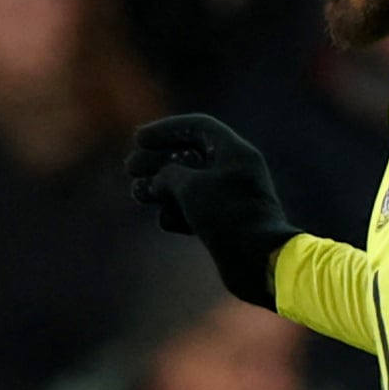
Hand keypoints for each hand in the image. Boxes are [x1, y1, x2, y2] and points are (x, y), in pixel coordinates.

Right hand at [124, 112, 299, 308]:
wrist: (258, 261)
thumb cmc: (228, 216)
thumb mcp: (190, 186)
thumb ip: (167, 173)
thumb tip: (157, 180)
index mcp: (235, 152)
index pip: (197, 128)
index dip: (166, 130)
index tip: (139, 139)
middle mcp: (234, 171)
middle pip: (189, 156)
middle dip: (157, 161)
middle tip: (130, 168)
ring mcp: (229, 199)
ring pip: (189, 186)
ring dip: (161, 188)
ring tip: (136, 193)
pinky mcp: (224, 224)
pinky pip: (196, 211)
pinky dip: (178, 212)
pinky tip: (164, 219)